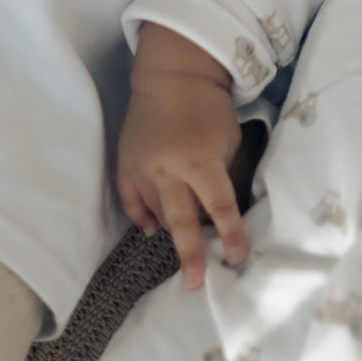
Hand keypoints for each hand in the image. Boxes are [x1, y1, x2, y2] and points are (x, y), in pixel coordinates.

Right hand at [116, 24, 248, 289]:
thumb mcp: (229, 141)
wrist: (172, 76)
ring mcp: (142, 167)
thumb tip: (223, 215)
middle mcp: (168, 169)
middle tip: (195, 283)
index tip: (237, 258)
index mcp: (200, 161)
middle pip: (181, 220)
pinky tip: (152, 229)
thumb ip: (224, 178)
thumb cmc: (210, 108)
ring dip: (171, 229)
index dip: (230, 234)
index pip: (220, 207)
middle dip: (190, 253)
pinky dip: (141, 216)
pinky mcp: (124, 163)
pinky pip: (130, 200)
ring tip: (184, 248)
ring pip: (156, 212)